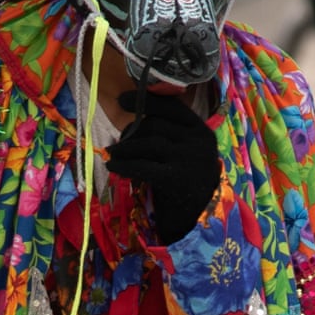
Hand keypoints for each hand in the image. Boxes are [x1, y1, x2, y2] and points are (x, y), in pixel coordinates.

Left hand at [108, 96, 220, 245]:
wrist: (202, 215)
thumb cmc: (188, 179)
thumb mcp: (185, 151)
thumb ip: (168, 133)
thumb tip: (132, 119)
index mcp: (201, 130)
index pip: (171, 107)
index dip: (145, 100)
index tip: (122, 100)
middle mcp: (198, 141)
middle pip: (155, 125)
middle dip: (131, 132)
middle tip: (117, 143)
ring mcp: (189, 159)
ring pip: (148, 143)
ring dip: (124, 148)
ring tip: (111, 154)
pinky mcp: (177, 179)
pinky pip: (143, 166)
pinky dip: (124, 165)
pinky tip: (113, 167)